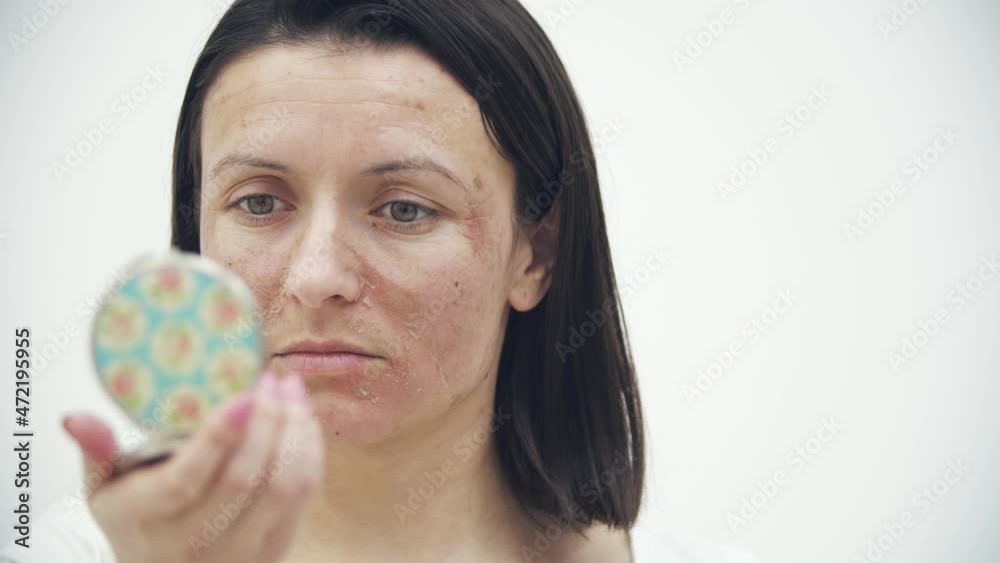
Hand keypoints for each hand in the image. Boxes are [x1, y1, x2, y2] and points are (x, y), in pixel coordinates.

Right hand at [63, 370, 323, 562]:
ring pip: (285, 487)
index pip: (188, 477)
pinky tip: (303, 421)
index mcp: (151, 519)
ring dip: (296, 431)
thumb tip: (74, 417)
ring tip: (292, 391)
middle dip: (269, 420)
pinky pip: (304, 497)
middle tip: (273, 379)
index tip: (245, 394)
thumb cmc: (136, 522)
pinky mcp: (274, 551)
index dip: (220, 435)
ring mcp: (241, 551)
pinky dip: (309, 453)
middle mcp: (197, 541)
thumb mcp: (103, 491)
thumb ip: (95, 451)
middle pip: (246, 478)